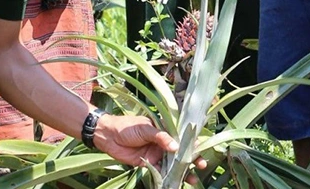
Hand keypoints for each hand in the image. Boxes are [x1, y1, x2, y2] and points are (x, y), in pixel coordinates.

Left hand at [93, 114, 207, 172]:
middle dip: (192, 159)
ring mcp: (157, 154)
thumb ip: (161, 137)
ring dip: (183, 171)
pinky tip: (176, 183)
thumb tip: (176, 147)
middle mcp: (163, 142)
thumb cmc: (127, 127)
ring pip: (173, 164)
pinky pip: (161, 172)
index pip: (182, 135)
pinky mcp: (149, 164)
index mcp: (164, 129)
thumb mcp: (145, 129)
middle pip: (180, 151)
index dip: (192, 142)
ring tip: (192, 179)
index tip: (201, 148)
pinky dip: (168, 178)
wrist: (108, 136)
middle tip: (201, 165)